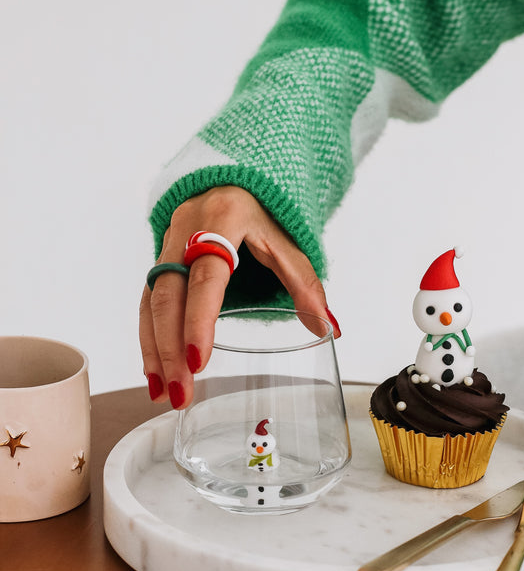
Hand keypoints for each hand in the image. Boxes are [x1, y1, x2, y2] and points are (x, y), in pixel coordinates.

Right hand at [139, 186, 340, 407]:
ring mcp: (167, 246)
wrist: (232, 176)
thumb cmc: (263, 208)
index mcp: (221, 220)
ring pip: (151, 303)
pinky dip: (149, 339)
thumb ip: (304, 282)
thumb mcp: (288, 240)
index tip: (197, 362)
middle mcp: (184, 230)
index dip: (199, 321)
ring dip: (154, 351)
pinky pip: (148, 303)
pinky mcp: (160, 262)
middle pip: (169, 297)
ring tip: (162, 393)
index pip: (206, 279)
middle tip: (179, 393)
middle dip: (170, 349)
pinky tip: (154, 372)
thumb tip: (328, 328)